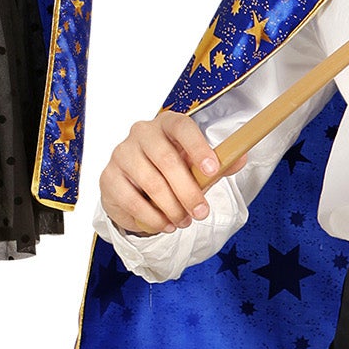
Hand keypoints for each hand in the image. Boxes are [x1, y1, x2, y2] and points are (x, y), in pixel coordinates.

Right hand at [100, 111, 246, 236]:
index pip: (182, 127)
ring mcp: (121, 153)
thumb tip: (240, 158)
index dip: (198, 147)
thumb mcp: (195, 164)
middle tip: (201, 213)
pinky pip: (131, 200)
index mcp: (167, 124)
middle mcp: (141, 133)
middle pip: (166, 160)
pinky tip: (164, 224)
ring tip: (183, 221)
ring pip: (150, 183)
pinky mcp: (108, 177)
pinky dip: (151, 217)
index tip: (212, 169)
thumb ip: (218, 163)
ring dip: (171, 208)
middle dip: (188, 191)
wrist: (133, 183)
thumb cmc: (169, 169)